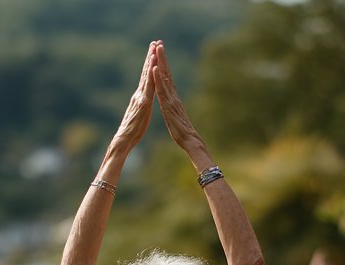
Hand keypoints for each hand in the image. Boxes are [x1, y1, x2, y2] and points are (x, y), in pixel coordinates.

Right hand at [109, 43, 156, 160]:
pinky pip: (149, 87)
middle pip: (145, 72)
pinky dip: (152, 76)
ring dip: (151, 61)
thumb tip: (142, 101)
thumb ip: (141, 106)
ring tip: (154, 48)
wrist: (124, 140)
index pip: (146, 77)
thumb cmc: (132, 131)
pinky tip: (154, 66)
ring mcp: (140, 98)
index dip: (149, 64)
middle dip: (150, 56)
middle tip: (154, 42)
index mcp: (140, 97)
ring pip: (147, 76)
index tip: (153, 52)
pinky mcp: (143, 104)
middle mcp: (139, 94)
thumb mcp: (139, 115)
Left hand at [152, 42, 207, 162]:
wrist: (190, 140)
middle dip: (162, 57)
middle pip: (167, 72)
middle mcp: (173, 95)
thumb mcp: (174, 116)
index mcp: (172, 97)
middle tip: (159, 42)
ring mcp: (171, 99)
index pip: (167, 77)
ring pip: (164, 77)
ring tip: (157, 49)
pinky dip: (158, 79)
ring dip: (160, 62)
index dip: (163, 64)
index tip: (160, 52)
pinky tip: (155, 69)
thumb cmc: (182, 132)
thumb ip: (172, 106)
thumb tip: (171, 102)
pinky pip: (162, 90)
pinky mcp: (169, 106)